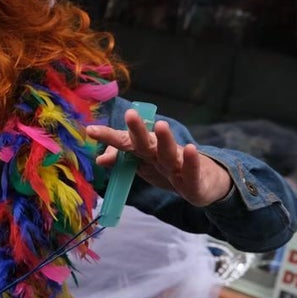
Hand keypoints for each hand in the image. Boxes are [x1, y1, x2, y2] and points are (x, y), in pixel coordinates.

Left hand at [86, 108, 232, 207]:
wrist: (205, 183)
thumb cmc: (168, 169)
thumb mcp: (143, 166)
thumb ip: (121, 161)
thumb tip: (100, 159)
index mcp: (145, 152)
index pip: (125, 142)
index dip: (109, 137)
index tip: (91, 130)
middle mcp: (160, 154)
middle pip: (147, 142)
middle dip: (138, 129)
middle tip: (130, 114)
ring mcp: (178, 166)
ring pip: (170, 153)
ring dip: (165, 139)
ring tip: (161, 125)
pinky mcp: (194, 182)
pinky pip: (192, 172)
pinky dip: (191, 162)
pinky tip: (191, 149)